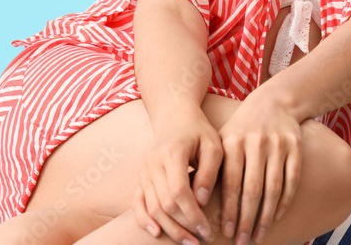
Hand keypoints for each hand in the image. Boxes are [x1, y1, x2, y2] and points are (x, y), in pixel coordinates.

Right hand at [133, 103, 222, 243]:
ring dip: (169, 228)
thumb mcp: (213, 145)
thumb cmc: (199, 132)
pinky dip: (144, 219)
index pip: (179, 191)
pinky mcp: (140, 177)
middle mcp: (153, 163)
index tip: (208, 230)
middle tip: (202, 240)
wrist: (175, 118)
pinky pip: (137, 203)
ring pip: (152, 207)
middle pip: (165, 203)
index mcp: (172, 152)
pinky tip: (157, 233)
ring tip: (188, 242)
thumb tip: (201, 201)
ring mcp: (143, 171)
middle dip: (183, 226)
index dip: (192, 214)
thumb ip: (209, 171)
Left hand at [218, 93, 302, 243]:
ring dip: (266, 216)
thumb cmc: (242, 128)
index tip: (226, 232)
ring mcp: (278, 145)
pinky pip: (292, 180)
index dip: (228, 210)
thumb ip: (213, 167)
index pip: (230, 183)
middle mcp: (256, 143)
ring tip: (259, 236)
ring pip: (273, 188)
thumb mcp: (223, 140)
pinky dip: (285, 201)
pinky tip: (276, 217)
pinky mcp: (295, 147)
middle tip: (242, 242)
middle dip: (246, 219)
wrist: (274, 101)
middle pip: (252, 189)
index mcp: (234, 142)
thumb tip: (195, 204)